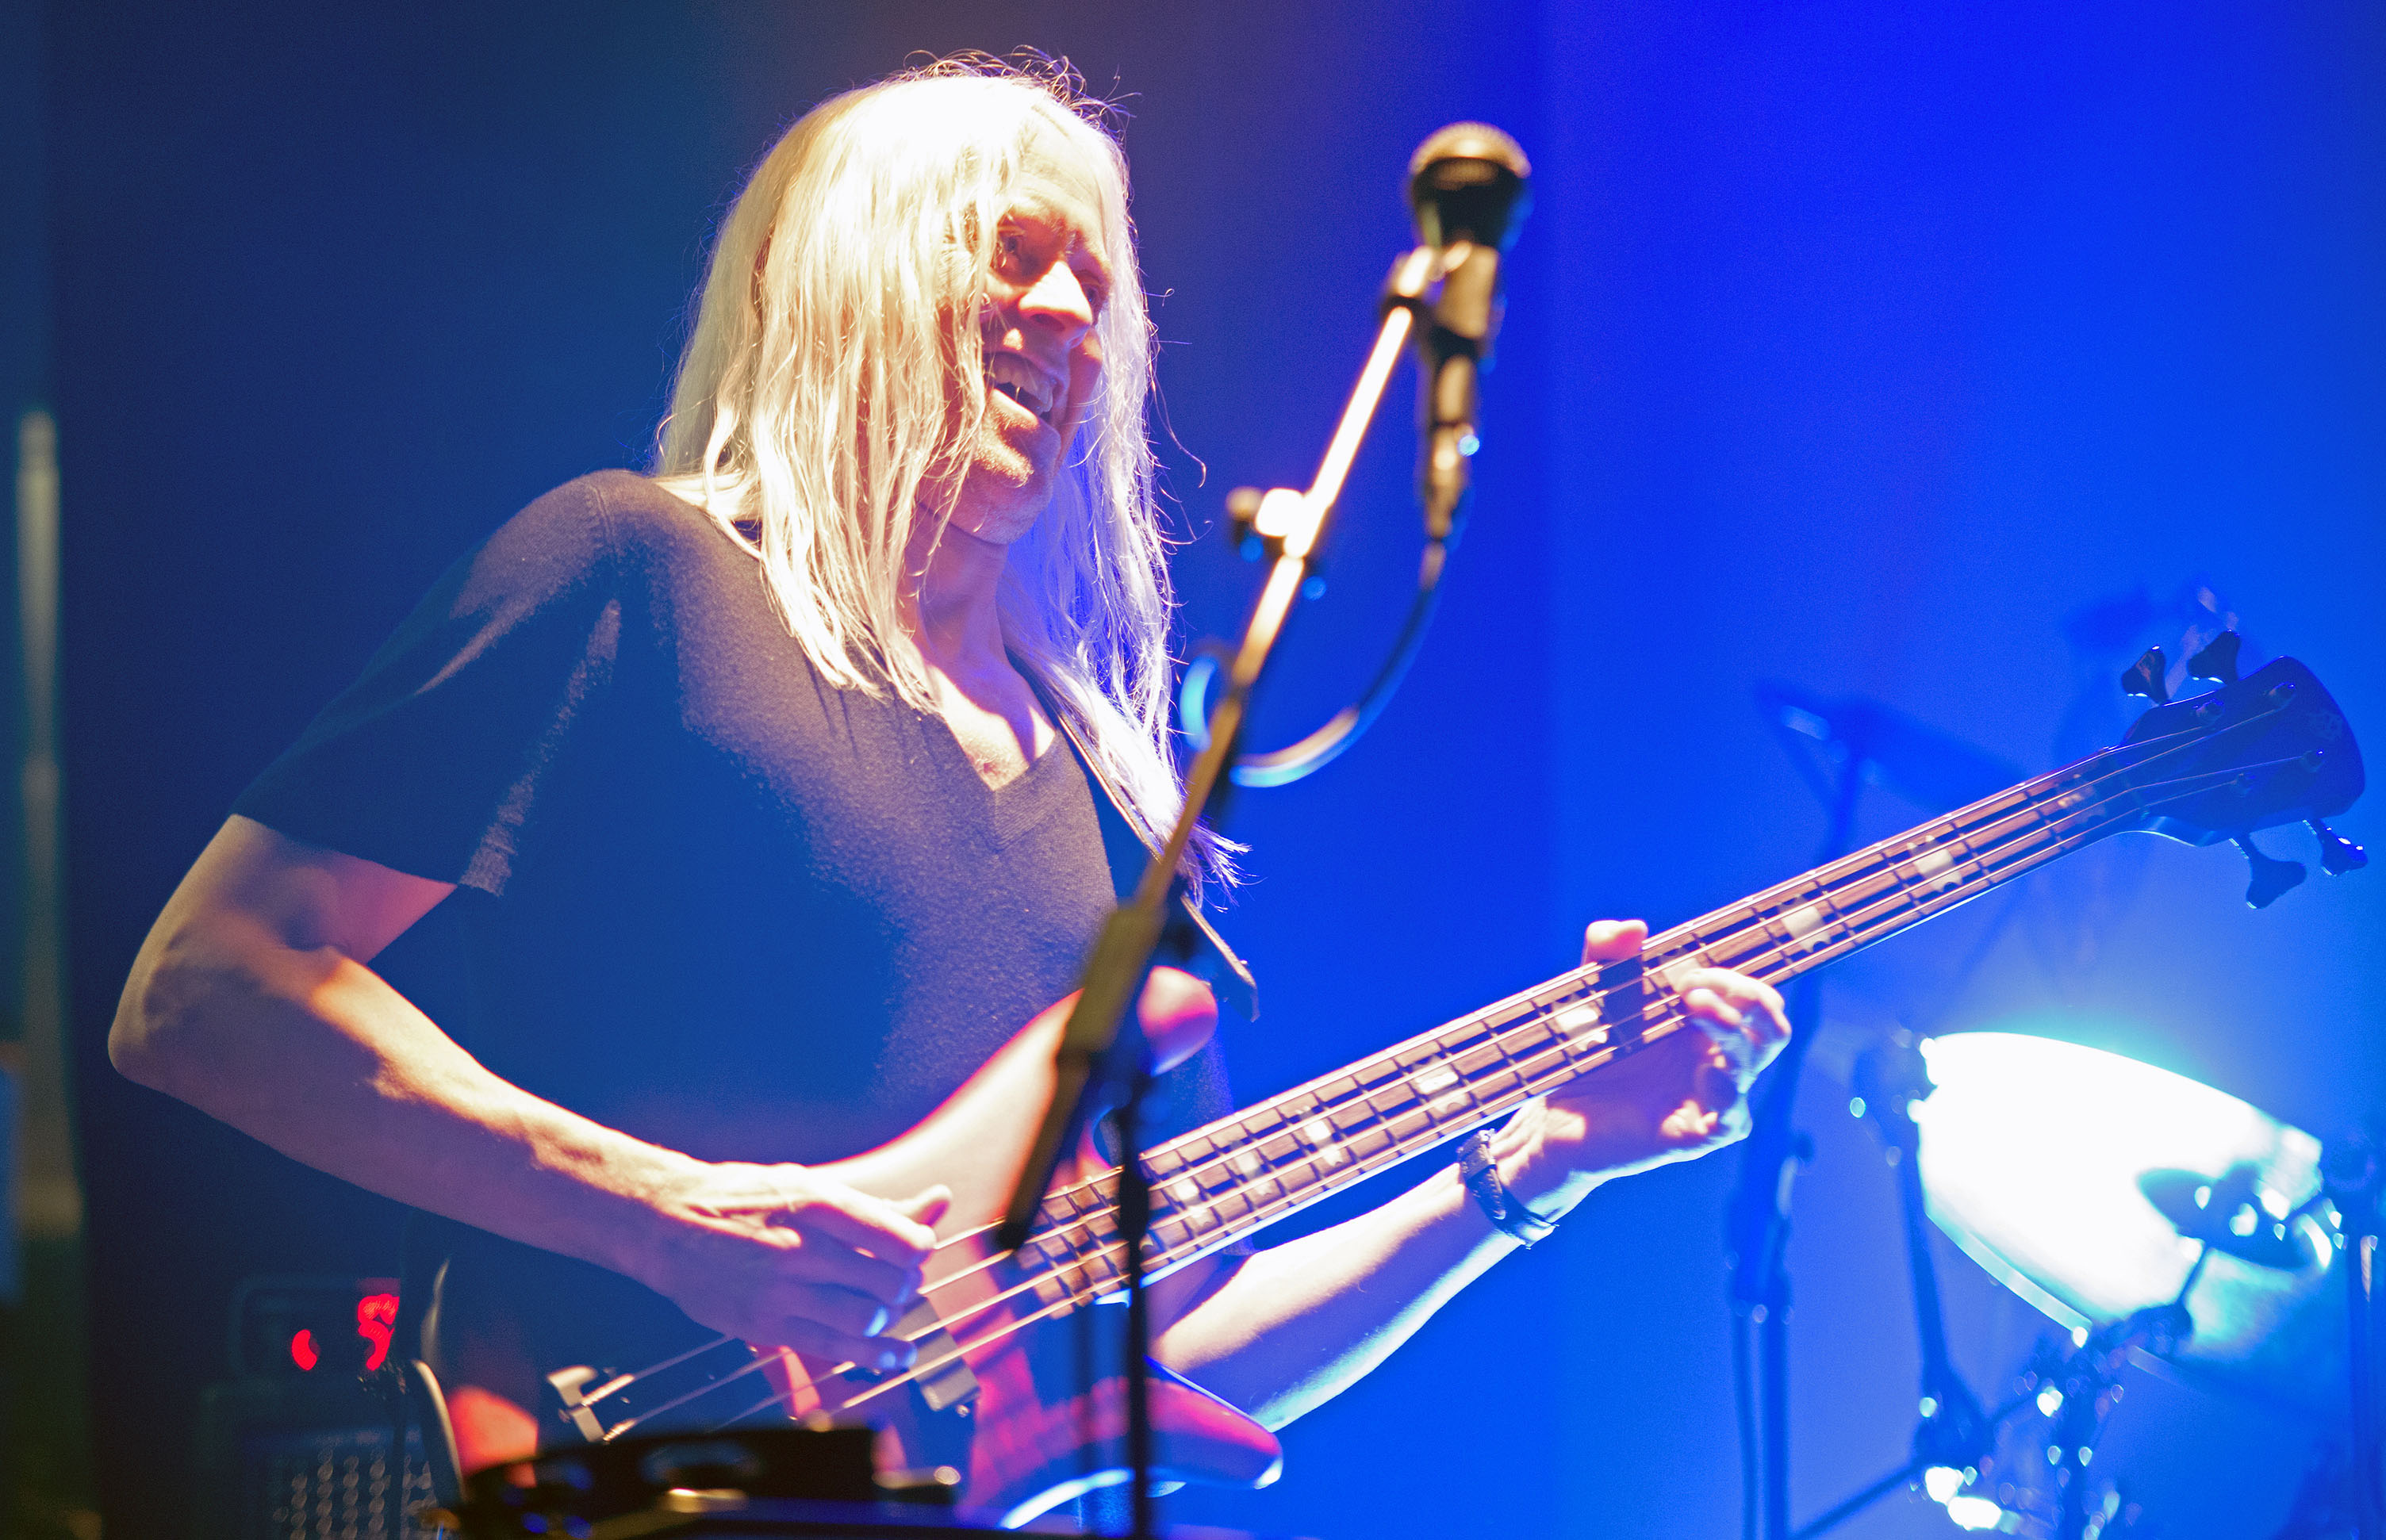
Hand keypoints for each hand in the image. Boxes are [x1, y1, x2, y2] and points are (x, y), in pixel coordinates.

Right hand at [632, 1161, 949, 1370]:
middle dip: (904, 1284)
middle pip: (888, 1282)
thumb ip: (876, 1204)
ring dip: (888, 1318)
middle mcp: (802, 1248)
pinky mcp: (766, 1324)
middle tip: (896, 1279)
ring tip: (884, 1309)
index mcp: (818, 1204)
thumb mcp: (811, 1185)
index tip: (915, 1250)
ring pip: (866, 1319)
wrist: (666, 1223)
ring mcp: (782, 1290)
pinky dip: (873, 1356)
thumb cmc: (742, 1199)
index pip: (897, 1239)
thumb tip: (938, 1202)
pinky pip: (833, 1349)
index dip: (919, 1250)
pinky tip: (893, 1355)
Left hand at [1502, 918, 1789, 1214]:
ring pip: (1753, 1062)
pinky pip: (1733, 1119)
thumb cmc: (1587, 1052)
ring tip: (1694, 1007)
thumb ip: (1605, 951)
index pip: (1754, 998)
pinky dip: (1727, 1093)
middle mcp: (1717, 1059)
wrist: (1556, 1113)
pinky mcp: (1695, 1135)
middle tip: (1696, 988)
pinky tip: (1707, 1074)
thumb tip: (1633, 927)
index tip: (1693, 970)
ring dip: (1731, 1031)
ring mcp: (1710, 1098)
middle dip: (1748, 997)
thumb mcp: (1593, 992)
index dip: (1737, 979)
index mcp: (1705, 1025)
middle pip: (1771, 1028)